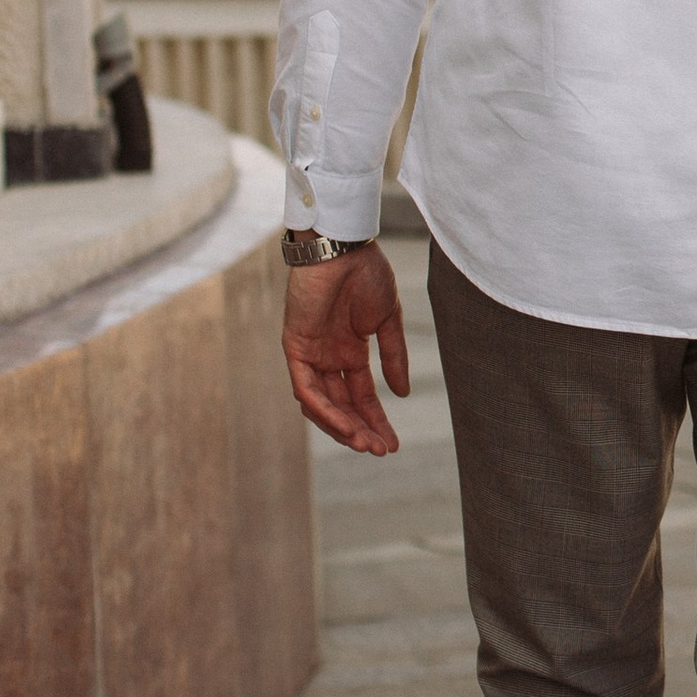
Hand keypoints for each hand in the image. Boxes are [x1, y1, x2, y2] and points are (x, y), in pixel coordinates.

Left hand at [282, 245, 410, 455]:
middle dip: (361, 430)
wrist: (344, 246)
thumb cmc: (366, 273)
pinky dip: (323, 409)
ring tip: (364, 442)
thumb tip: (401, 394)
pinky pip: (305, 389)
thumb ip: (394, 356)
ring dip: (342, 426)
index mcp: (350, 351)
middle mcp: (328, 357)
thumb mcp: (387, 320)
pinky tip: (345, 423)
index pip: (362, 396)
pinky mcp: (295, 348)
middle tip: (381, 449)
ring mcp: (310, 354)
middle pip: (342, 406)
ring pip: (321, 405)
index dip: (377, 419)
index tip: (393, 443)